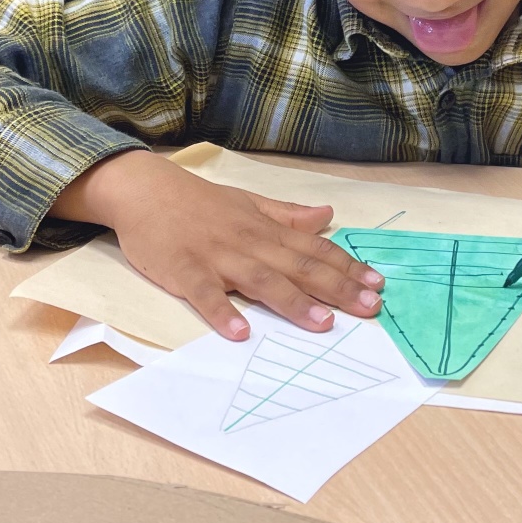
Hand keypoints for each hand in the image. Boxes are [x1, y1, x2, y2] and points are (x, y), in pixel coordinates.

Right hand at [50, 151, 383, 340]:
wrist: (144, 189)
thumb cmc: (199, 202)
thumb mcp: (249, 203)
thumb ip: (288, 215)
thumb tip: (328, 214)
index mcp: (265, 228)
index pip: (315, 249)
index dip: (347, 267)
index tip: (377, 285)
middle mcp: (249, 242)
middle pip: (298, 267)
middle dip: (336, 289)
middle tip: (369, 309)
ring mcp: (217, 256)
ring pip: (260, 281)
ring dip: (292, 303)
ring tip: (322, 324)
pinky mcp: (184, 271)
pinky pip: (205, 295)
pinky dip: (221, 313)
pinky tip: (239, 333)